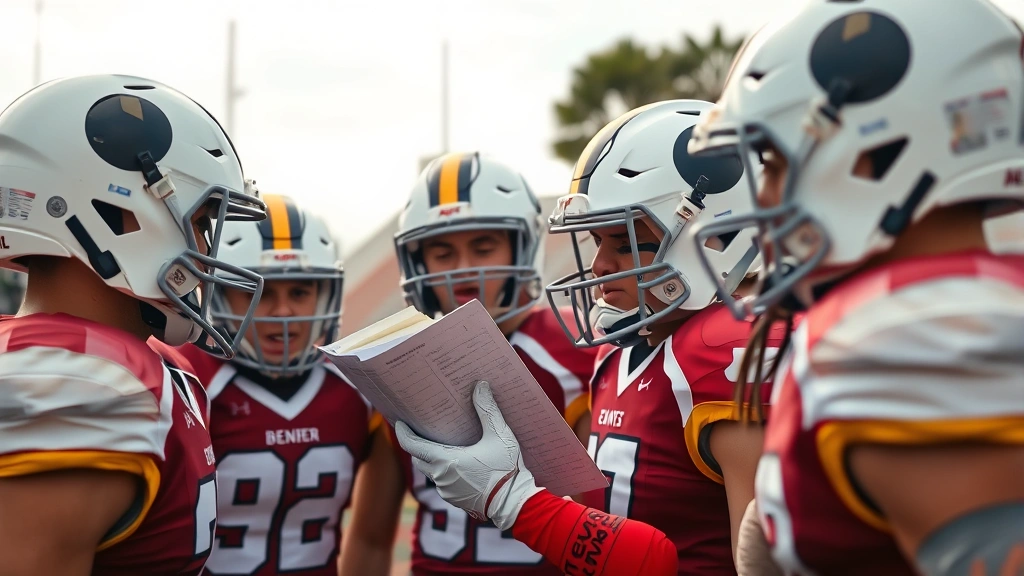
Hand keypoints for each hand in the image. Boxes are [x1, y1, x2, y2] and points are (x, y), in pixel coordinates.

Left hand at [395, 381, 542, 530]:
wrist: (514, 504)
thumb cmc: (506, 469)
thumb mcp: (499, 435)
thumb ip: (488, 410)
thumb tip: (480, 385)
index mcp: (445, 461)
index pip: (412, 446)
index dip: (402, 433)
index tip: (398, 423)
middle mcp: (440, 478)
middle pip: (419, 458)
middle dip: (418, 446)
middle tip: (422, 431)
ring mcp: (447, 492)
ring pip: (431, 472)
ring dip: (433, 460)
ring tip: (442, 446)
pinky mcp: (455, 500)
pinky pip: (443, 483)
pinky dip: (445, 473)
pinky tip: (457, 465)